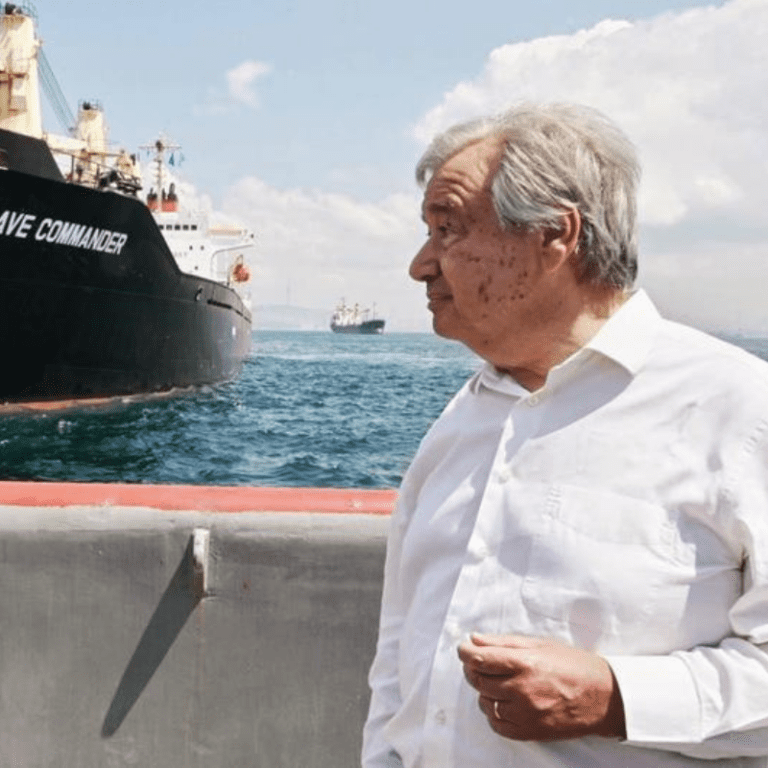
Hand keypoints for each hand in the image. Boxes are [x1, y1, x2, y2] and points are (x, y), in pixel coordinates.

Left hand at [457, 633, 625, 741]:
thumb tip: (475, 639)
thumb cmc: (572, 665)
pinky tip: (504, 702)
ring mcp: (525, 714)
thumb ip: (503, 643)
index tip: (464, 649)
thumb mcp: (539, 644)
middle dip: (475, 669)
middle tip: (483, 663)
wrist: (604, 697)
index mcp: (524, 663)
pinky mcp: (529, 732)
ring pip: (485, 702)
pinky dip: (495, 712)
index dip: (465, 652)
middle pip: (478, 680)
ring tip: (500, 683)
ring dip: (485, 691)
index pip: (478, 658)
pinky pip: (497, 724)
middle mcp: (521, 690)